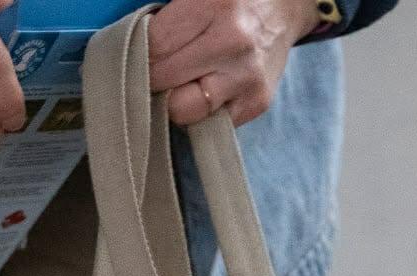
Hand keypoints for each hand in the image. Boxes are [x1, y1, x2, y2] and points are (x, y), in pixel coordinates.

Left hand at [150, 0, 322, 127]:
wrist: (284, 7)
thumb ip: (168, 17)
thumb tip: (132, 46)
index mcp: (212, 6)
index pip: (154, 46)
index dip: (138, 52)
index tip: (138, 51)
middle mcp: (231, 44)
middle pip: (164, 81)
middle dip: (153, 78)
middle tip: (156, 68)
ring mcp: (246, 79)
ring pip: (184, 111)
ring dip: (174, 100)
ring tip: (180, 81)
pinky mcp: (256, 103)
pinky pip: (209, 123)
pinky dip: (200, 111)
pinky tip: (205, 88)